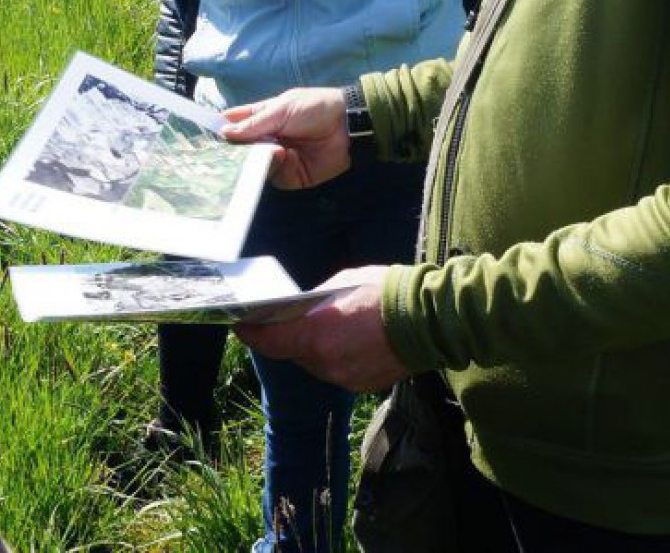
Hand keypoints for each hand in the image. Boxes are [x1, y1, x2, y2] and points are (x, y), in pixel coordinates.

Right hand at [223, 87, 348, 188]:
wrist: (347, 126)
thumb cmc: (314, 108)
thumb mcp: (281, 109)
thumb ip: (254, 123)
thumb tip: (224, 133)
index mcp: (263, 118)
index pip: (235, 124)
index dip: (221, 129)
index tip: (205, 136)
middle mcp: (267, 139)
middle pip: (240, 150)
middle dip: (234, 151)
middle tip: (225, 151)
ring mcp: (278, 158)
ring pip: (254, 166)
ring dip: (257, 158)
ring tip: (268, 147)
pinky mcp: (292, 175)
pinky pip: (275, 177)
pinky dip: (276, 168)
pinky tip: (283, 156)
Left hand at [236, 269, 409, 392]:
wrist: (429, 319)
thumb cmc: (385, 292)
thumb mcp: (341, 283)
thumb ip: (317, 302)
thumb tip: (305, 309)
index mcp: (314, 334)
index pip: (268, 342)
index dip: (251, 334)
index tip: (240, 325)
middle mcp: (324, 362)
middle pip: (293, 353)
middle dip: (290, 337)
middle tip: (291, 319)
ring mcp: (343, 377)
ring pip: (316, 364)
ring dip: (316, 348)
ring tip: (331, 327)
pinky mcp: (361, 385)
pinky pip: (338, 372)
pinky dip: (338, 358)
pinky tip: (351, 341)